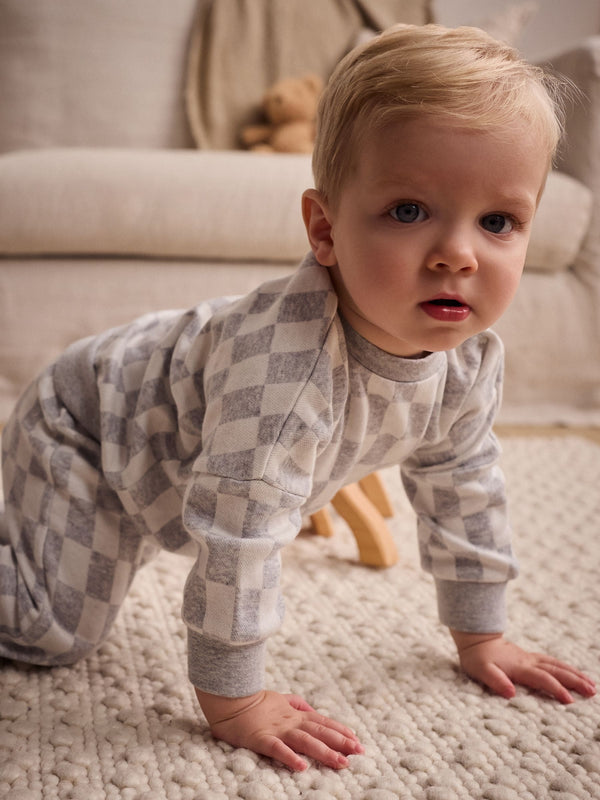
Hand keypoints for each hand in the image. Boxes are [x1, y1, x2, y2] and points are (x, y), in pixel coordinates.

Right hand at [195, 687, 363, 770]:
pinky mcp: (261, 739)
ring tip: (341, 762)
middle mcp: (290, 722)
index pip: (322, 722)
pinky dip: (290, 757)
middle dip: (340, 742)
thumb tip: (311, 709)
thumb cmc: (253, 701)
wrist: (229, 699)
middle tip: (359, 752)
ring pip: (305, 741)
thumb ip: (296, 703)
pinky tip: (303, 767)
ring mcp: (277, 730)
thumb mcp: (279, 699)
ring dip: (324, 752)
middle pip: (319, 732)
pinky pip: (277, 749)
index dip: (340, 730)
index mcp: (294, 714)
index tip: (356, 739)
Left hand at [451, 630, 596, 703]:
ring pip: (557, 665)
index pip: (543, 679)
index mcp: (519, 667)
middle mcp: (528, 661)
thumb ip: (495, 681)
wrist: (475, 637)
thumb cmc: (476, 657)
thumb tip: (511, 693)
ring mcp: (529, 658)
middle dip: (575, 681)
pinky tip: (571, 672)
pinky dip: (565, 667)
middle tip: (593, 691)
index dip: (556, 690)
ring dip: (574, 673)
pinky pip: (551, 662)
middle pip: (556, 670)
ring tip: (591, 683)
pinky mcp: (528, 657)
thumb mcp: (481, 671)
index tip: (570, 701)